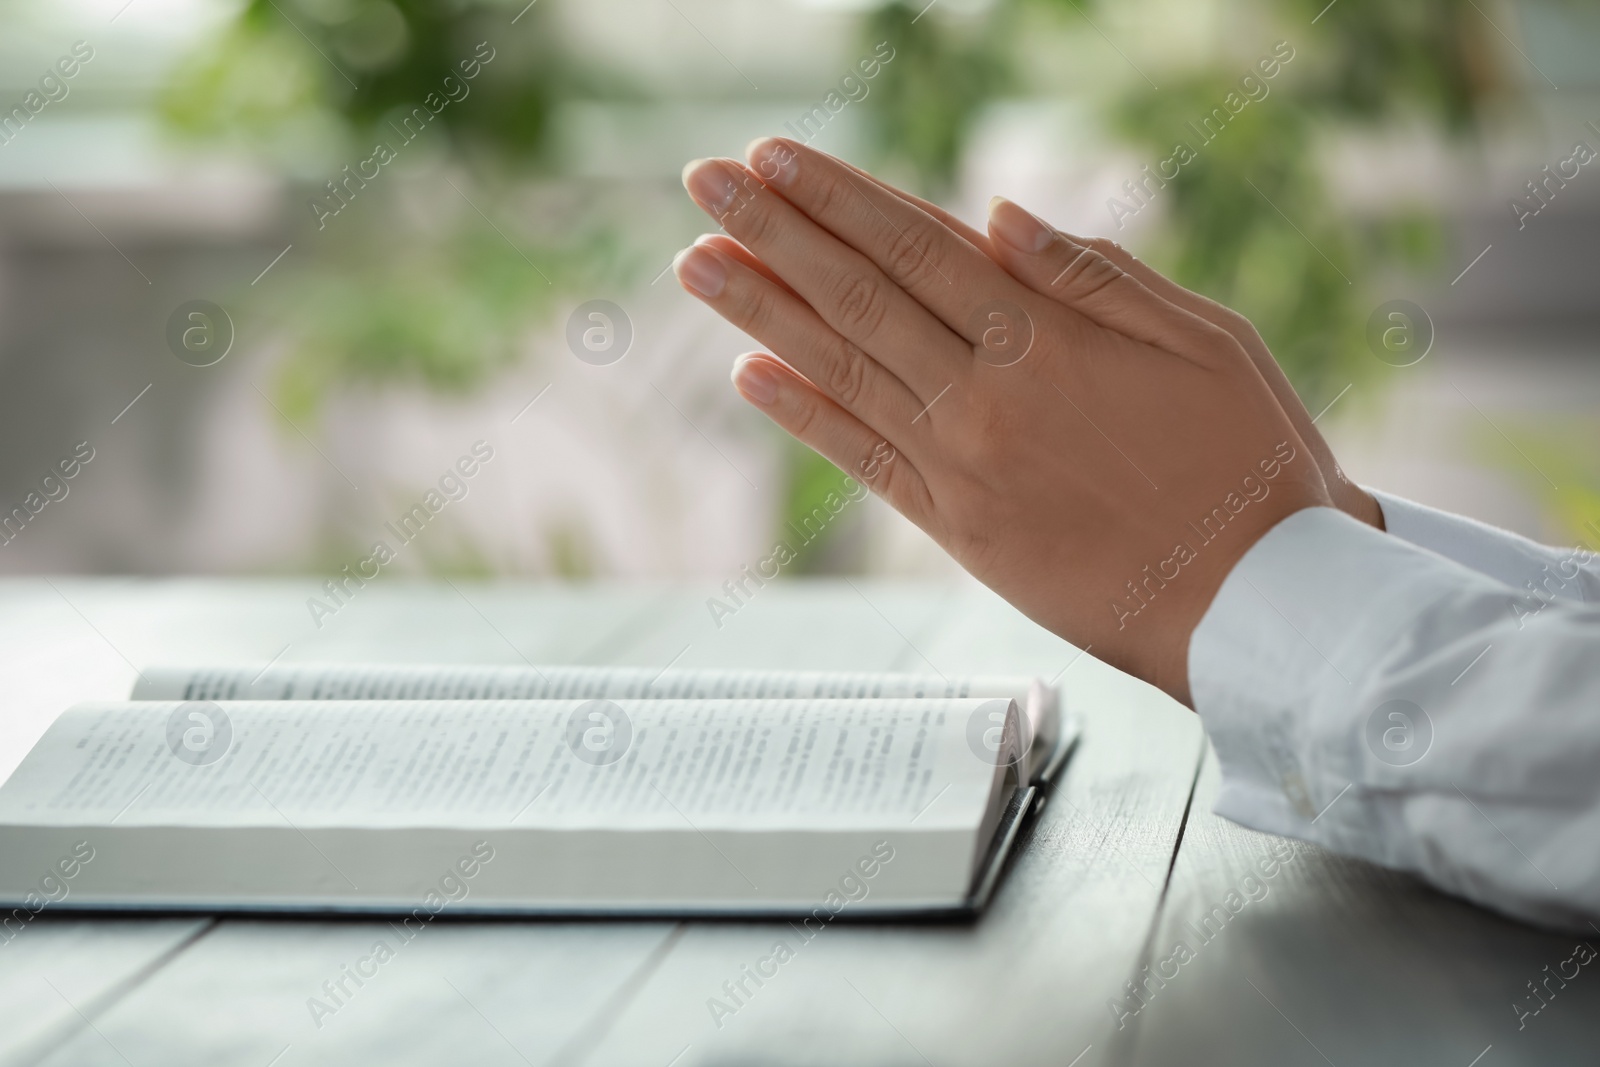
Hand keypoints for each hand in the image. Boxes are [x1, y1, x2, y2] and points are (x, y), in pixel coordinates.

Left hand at [673, 138, 1331, 703]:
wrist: (1263, 607)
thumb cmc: (1253, 463)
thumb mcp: (1207, 340)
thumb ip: (1096, 276)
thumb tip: (995, 215)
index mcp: (1049, 339)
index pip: (915, 246)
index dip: (836, 198)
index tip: (774, 158)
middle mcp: (988, 397)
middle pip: (858, 295)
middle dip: (772, 231)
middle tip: (702, 182)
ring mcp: (965, 467)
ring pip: (842, 370)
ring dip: (759, 310)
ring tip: (693, 261)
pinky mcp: (961, 533)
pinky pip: (864, 461)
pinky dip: (803, 414)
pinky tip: (747, 371)